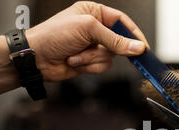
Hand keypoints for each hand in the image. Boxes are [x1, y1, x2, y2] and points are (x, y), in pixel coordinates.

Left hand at [25, 1, 148, 80]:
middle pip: (118, 42)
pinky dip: (89, 66)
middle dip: (108, 49)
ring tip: (77, 54)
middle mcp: (94, 29)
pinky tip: (75, 61)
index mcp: (94, 12)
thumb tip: (136, 47)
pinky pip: (101, 66)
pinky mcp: (89, 61)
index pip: (122, 21)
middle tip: (104, 51)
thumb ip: (115, 40)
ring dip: (93, 58)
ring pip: (110, 57)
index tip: (143, 47)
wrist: (36, 58)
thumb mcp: (88, 30)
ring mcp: (92, 46)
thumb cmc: (53, 35)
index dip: (134, 34)